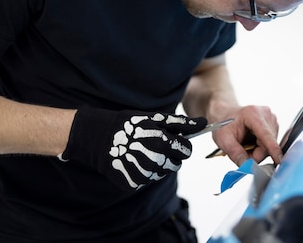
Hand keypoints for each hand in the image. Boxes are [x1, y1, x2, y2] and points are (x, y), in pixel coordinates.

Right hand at [60, 107, 206, 190]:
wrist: (97, 137)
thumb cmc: (129, 124)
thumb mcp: (155, 119)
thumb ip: (181, 123)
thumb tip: (204, 122)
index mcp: (162, 143)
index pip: (187, 151)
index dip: (181, 144)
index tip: (172, 140)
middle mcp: (154, 161)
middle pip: (176, 164)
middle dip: (170, 154)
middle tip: (154, 144)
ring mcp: (143, 175)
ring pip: (163, 173)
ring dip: (158, 163)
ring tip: (142, 151)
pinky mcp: (133, 184)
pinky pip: (148, 180)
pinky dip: (144, 172)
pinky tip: (133, 161)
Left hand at [212, 105, 280, 165]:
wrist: (225, 114)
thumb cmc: (223, 123)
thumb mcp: (224, 139)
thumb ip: (236, 153)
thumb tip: (247, 167)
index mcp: (253, 114)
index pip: (266, 135)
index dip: (273, 149)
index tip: (279, 160)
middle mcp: (266, 114)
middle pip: (268, 144)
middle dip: (256, 153)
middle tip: (242, 151)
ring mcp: (271, 119)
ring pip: (270, 146)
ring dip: (258, 151)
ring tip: (246, 144)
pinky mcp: (273, 124)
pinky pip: (270, 144)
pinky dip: (261, 147)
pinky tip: (252, 142)